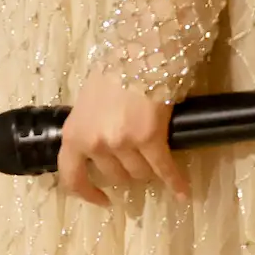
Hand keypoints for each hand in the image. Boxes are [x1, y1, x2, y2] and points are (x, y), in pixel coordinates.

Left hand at [57, 72, 184, 207]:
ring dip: (148, 169)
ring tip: (154, 155)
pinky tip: (182, 193)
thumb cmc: (110, 75)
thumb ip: (89, 130)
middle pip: (114, 176)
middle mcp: (95, 143)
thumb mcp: (87, 106)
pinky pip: (163, 170)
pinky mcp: (150, 140)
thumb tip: (99, 151)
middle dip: (126, 170)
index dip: (87, 193)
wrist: (137, 55)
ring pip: (139, 173)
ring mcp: (122, 143)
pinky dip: (175, 182)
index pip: (71, 176)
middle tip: (136, 156)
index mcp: (74, 134)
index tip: (103, 199)